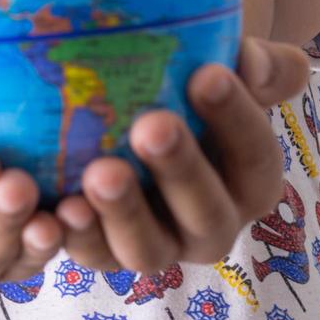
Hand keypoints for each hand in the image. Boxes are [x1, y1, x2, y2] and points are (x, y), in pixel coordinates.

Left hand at [52, 36, 310, 272]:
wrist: (131, 113)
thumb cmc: (190, 88)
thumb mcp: (230, 69)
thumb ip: (259, 64)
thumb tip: (252, 64)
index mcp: (251, 181)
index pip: (256, 156)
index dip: (237, 118)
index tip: (208, 74)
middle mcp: (211, 225)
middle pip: (206, 213)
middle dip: (180, 171)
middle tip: (152, 127)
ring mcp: (158, 246)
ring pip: (147, 249)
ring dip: (124, 213)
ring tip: (100, 173)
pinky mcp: (105, 252)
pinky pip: (91, 254)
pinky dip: (76, 236)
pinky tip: (61, 208)